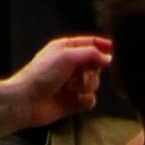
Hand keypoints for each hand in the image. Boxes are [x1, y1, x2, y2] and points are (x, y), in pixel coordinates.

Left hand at [0, 30, 114, 130]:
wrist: (25, 102)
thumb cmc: (42, 74)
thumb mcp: (66, 56)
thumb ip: (90, 54)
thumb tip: (109, 58)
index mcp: (66, 49)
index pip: (91, 43)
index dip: (105, 46)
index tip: (119, 52)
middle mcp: (70, 65)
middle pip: (95, 65)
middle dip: (92, 72)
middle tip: (79, 77)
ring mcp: (72, 84)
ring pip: (94, 84)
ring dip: (86, 87)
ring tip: (71, 89)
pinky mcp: (73, 102)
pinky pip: (90, 100)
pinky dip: (85, 101)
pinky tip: (75, 101)